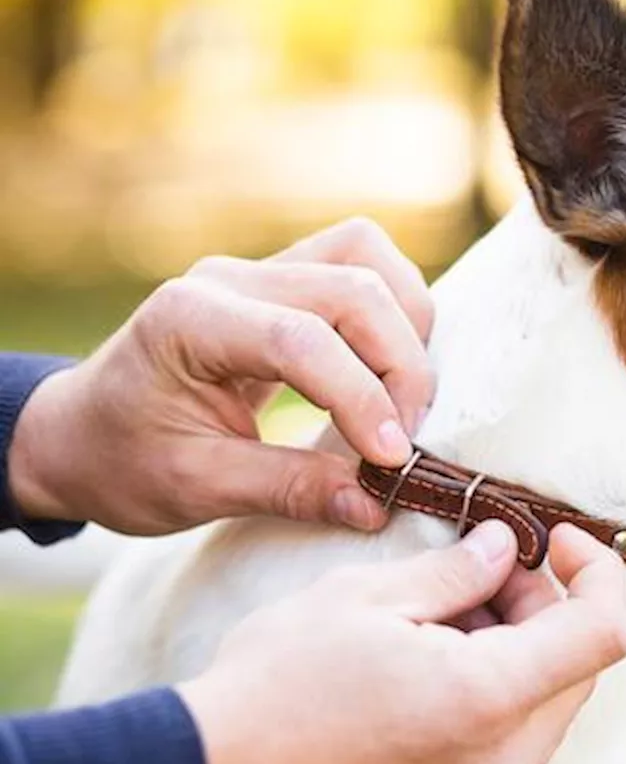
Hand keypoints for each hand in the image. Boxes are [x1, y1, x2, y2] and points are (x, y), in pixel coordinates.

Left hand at [8, 218, 433, 534]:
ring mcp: (260, 269)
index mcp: (189, 318)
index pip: (302, 339)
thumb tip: (375, 504)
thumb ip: (288, 490)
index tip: (390, 460)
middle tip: (401, 443)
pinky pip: (362, 266)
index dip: (361, 398)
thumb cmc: (122, 461)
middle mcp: (229, 277)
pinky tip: (387, 372)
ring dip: (406, 328)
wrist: (81, 433)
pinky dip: (394, 313)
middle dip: (399, 367)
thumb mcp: (194, 489)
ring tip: (400, 403)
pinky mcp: (286, 279)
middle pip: (354, 288)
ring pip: (368, 260)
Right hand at [178, 522, 625, 763]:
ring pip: (543, 705)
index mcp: (490, 700)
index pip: (605, 630)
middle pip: (577, 667)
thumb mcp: (365, 597)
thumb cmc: (277, 683)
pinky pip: (508, 745)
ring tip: (440, 617)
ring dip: (517, 648)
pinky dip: (493, 694)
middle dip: (545, 604)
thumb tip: (502, 546)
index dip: (598, 570)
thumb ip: (455, 570)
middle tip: (481, 569)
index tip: (557, 537)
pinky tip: (428, 668)